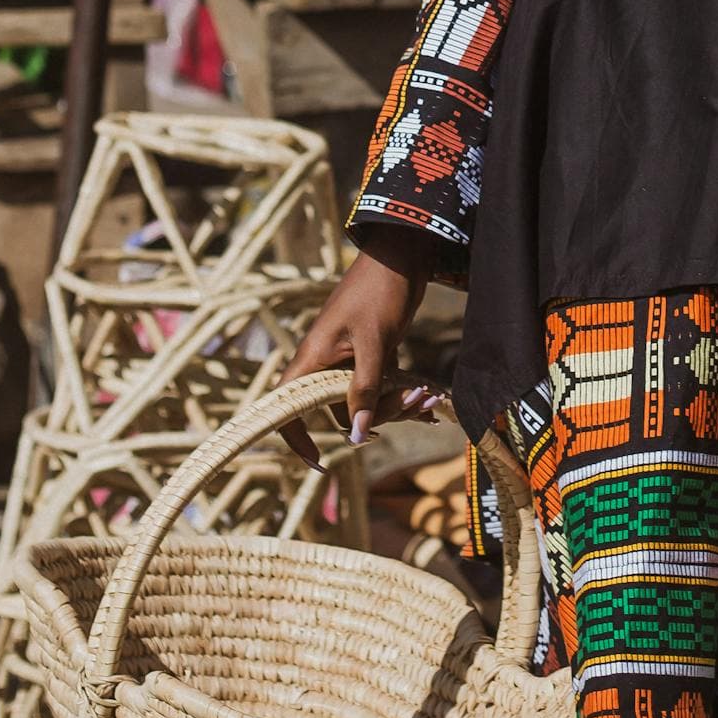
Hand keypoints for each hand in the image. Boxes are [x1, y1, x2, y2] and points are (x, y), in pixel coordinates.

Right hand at [279, 227, 443, 462]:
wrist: (404, 255)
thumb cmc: (380, 292)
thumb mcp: (374, 342)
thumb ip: (364, 389)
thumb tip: (357, 437)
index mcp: (313, 360)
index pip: (288, 410)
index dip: (296, 440)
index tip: (319, 462)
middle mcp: (325, 364)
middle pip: (341, 412)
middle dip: (378, 415)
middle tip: (416, 401)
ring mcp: (348, 361)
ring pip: (365, 402)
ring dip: (397, 405)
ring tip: (429, 394)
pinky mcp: (371, 356)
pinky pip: (380, 388)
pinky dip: (402, 396)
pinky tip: (429, 399)